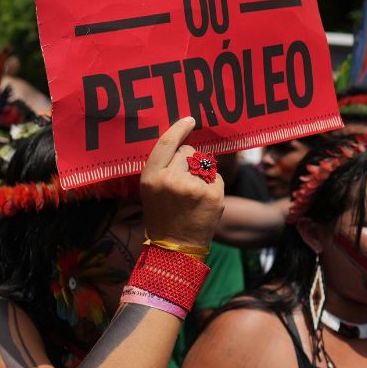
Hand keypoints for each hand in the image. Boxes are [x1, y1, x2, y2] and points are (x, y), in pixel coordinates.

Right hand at [138, 116, 224, 251]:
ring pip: (203, 163)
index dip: (179, 129)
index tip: (189, 120)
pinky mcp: (212, 194)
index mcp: (151, 179)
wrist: (176, 248)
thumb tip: (182, 143)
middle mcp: (171, 180)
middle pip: (188, 152)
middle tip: (183, 183)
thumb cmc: (162, 217)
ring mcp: (193, 187)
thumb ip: (162, 168)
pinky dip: (212, 185)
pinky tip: (203, 201)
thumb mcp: (150, 191)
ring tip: (192, 195)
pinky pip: (216, 176)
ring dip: (201, 172)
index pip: (167, 144)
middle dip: (189, 161)